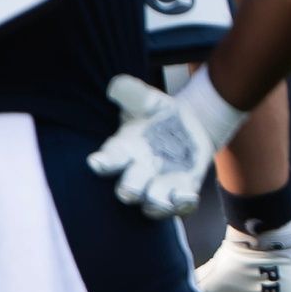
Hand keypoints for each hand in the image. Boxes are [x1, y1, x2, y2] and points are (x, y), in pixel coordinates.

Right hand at [89, 74, 243, 219]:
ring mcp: (160, 185)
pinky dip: (183, 204)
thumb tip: (115, 85)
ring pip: (152, 205)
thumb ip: (131, 92)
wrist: (192, 124)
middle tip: (135, 184)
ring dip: (157, 203)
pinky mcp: (183, 190)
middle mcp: (138, 172)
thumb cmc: (160, 114)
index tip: (98, 162)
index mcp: (124, 150)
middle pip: (128, 189)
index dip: (103, 163)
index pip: (109, 160)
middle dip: (130, 189)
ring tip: (164, 198)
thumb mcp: (147, 100)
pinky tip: (188, 197)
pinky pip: (181, 206)